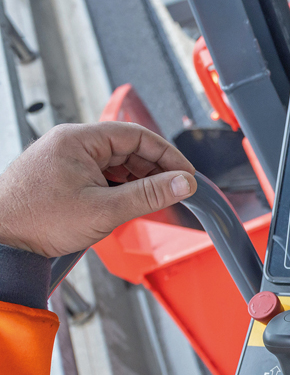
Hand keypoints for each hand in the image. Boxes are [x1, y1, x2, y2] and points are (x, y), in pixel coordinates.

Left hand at [0, 122, 195, 256]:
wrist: (1, 239)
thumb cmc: (37, 221)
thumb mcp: (105, 209)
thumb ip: (149, 194)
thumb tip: (182, 183)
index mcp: (78, 139)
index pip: (137, 135)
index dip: (167, 155)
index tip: (186, 175)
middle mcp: (70, 143)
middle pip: (127, 148)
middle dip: (154, 170)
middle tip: (175, 191)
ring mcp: (64, 158)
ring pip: (115, 163)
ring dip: (137, 181)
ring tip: (152, 202)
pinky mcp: (61, 175)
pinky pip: (100, 173)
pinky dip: (119, 187)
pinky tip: (127, 204)